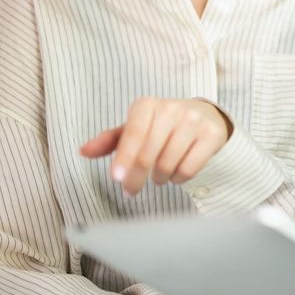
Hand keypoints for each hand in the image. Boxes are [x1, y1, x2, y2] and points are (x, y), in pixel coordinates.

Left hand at [80, 97, 232, 194]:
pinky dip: (178, 178)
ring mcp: (194, 121)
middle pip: (149, 154)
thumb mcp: (136, 128)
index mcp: (148, 105)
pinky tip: (175, 173)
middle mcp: (172, 109)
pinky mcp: (211, 135)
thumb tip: (83, 151)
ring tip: (158, 175)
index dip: (124, 157)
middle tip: (130, 190)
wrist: (205, 116)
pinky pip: (189, 168)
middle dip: (136, 178)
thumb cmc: (162, 125)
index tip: (116, 178)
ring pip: (168, 164)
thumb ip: (110, 140)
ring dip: (158, 178)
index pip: (134, 133)